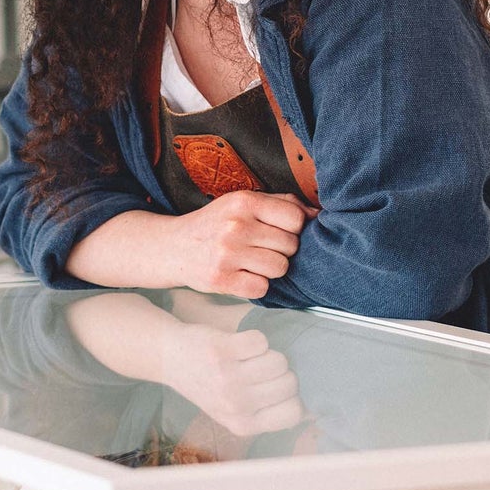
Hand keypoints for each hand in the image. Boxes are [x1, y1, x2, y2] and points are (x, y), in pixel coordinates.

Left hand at [161, 323, 302, 437]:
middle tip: (254, 369)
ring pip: (279, 361)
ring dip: (267, 354)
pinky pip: (261, 341)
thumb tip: (315, 413)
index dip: (290, 396)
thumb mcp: (233, 411)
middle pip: (290, 382)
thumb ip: (266, 413)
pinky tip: (236, 345)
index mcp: (242, 424)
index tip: (271, 388)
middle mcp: (235, 405)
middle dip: (279, 372)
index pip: (294, 413)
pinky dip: (253, 338)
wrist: (170, 358)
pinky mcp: (220, 351)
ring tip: (245, 358)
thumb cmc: (209, 383)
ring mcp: (227, 378)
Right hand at [169, 191, 309, 299]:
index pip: (295, 218)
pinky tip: (242, 275)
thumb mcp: (242, 203)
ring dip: (271, 269)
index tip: (279, 231)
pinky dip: (256, 285)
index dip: (293, 228)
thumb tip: (317, 214)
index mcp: (243, 201)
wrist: (173, 247)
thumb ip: (280, 203)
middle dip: (282, 249)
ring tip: (252, 261)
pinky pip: (262, 288)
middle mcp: (235, 226)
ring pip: (280, 268)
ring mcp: (227, 254)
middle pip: (290, 245)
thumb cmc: (214, 225)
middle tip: (261, 247)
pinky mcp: (221, 280)